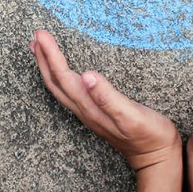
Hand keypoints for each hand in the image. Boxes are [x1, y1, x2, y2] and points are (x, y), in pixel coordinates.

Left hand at [30, 30, 182, 191]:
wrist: (156, 156)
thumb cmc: (148, 135)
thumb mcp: (131, 116)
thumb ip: (108, 97)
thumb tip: (87, 75)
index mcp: (89, 107)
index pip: (63, 77)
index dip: (51, 55)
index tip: (41, 35)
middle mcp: (84, 110)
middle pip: (55, 82)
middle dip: (43, 58)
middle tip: (36, 35)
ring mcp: (88, 112)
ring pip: (59, 87)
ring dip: (48, 67)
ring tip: (39, 49)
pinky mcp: (95, 112)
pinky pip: (68, 91)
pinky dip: (60, 76)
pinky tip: (63, 71)